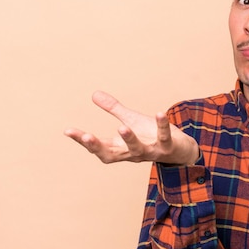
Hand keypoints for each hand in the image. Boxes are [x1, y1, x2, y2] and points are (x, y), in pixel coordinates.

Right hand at [64, 91, 198, 164]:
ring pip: (138, 150)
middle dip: (98, 146)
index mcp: (121, 148)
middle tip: (86, 136)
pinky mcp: (168, 147)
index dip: (84, 141)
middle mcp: (133, 154)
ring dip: (130, 139)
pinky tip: (160, 113)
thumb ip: (114, 109)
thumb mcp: (131, 121)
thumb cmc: (151, 136)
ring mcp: (151, 152)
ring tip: (122, 126)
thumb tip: (94, 94)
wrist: (181, 150)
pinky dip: (162, 126)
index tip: (68, 130)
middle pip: (111, 154)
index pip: (98, 147)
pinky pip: (164, 137)